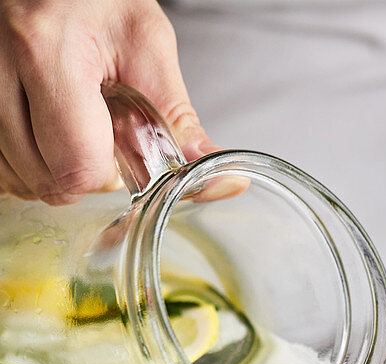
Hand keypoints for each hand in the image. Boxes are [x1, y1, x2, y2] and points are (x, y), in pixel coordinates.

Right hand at [0, 0, 215, 203]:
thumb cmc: (95, 0)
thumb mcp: (146, 45)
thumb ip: (179, 120)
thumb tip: (224, 182)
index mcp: (47, 48)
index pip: (78, 165)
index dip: (106, 174)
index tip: (117, 146)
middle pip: (47, 181)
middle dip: (80, 175)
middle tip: (93, 133)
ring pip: (18, 181)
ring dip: (50, 172)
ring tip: (66, 125)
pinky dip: (24, 167)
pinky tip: (41, 133)